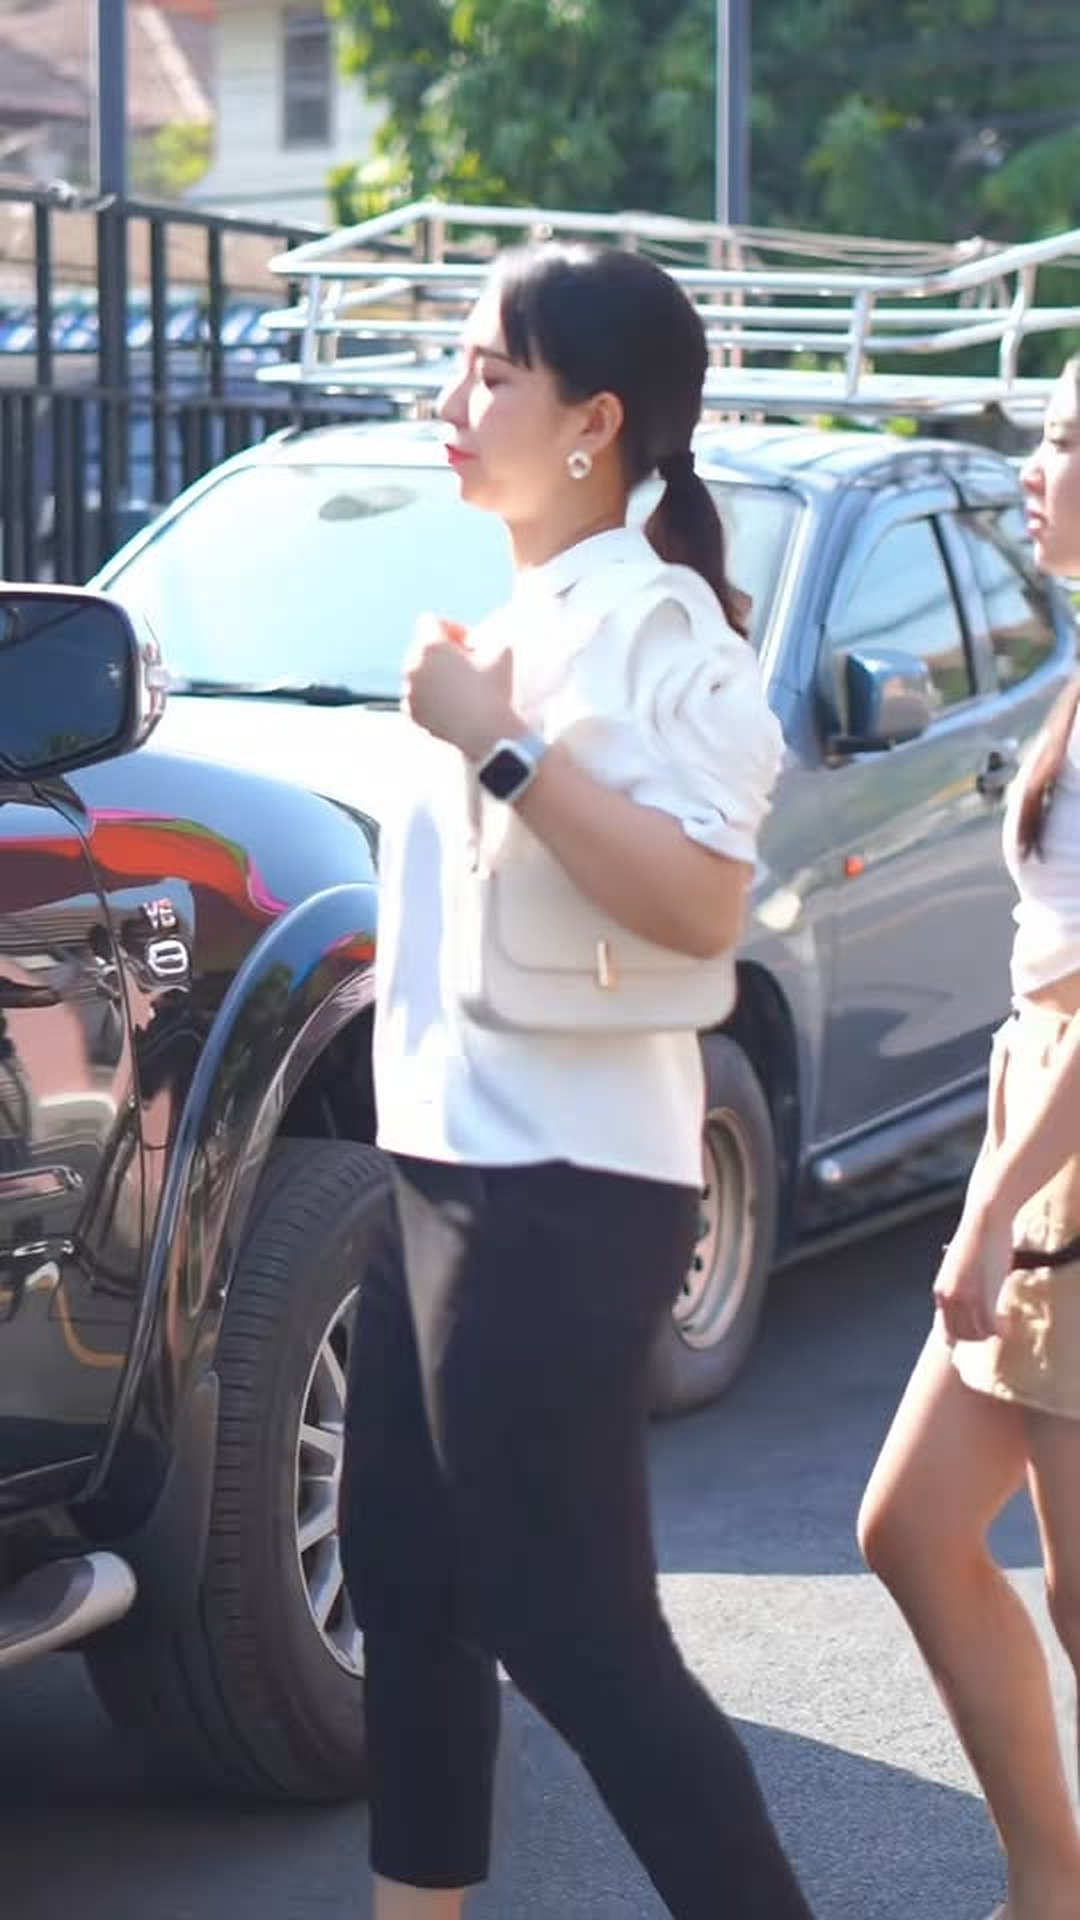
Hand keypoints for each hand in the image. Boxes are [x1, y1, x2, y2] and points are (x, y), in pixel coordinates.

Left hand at [402, 615, 517, 760]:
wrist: (485, 735)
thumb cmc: (494, 691)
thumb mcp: (503, 652)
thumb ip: (491, 636)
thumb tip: (484, 638)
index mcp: (429, 646)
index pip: (431, 622)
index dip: (452, 629)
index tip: (469, 644)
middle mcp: (412, 665)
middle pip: (422, 648)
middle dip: (443, 653)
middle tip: (468, 666)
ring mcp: (409, 691)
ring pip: (419, 673)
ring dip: (437, 675)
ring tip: (462, 687)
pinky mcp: (411, 713)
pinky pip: (418, 697)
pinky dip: (432, 698)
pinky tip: (453, 705)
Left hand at [932, 1181, 1014, 1345]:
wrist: (983, 1221)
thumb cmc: (976, 1239)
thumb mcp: (958, 1267)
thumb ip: (958, 1285)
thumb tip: (967, 1298)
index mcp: (940, 1292)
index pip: (947, 1330)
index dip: (963, 1336)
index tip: (978, 1332)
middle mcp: (948, 1299)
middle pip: (962, 1336)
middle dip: (979, 1336)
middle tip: (994, 1328)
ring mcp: (964, 1300)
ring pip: (978, 1335)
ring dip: (991, 1333)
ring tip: (1002, 1324)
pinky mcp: (982, 1297)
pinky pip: (992, 1328)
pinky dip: (1001, 1331)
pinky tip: (1008, 1323)